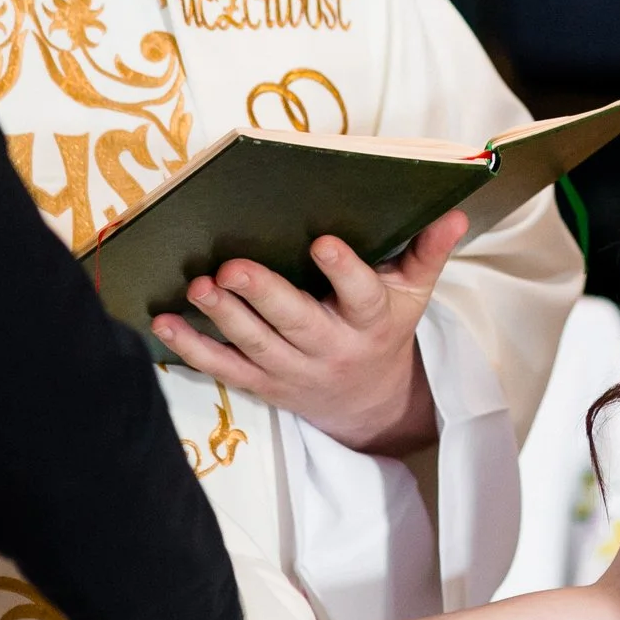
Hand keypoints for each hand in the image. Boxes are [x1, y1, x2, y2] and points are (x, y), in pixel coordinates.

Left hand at [152, 208, 467, 457]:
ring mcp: (293, 371)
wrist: (370, 406)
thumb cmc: (386, 331)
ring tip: (199, 285)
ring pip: (256, 346)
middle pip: (296, 323)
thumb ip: (428, 252)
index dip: (342, 270)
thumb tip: (455, 213)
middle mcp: (331, 348)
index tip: (322, 241)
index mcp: (371, 320)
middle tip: (233, 266)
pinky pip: (225, 368)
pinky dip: (191, 348)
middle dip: (263, 295)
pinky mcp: (264, 384)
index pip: (361, 294)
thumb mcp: (415, 295)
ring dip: (223, 317)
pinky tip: (163, 322)